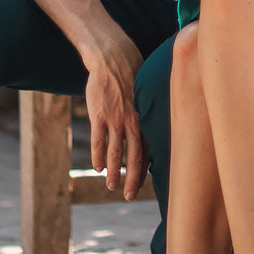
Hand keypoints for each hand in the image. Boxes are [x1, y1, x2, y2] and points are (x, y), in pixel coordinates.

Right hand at [82, 33, 145, 198]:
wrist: (113, 57)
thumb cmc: (133, 75)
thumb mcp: (148, 94)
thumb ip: (149, 114)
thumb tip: (155, 130)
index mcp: (146, 118)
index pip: (148, 151)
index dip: (145, 170)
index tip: (142, 185)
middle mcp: (133, 122)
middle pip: (134, 158)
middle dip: (132, 180)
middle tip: (128, 196)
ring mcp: (115, 119)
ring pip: (115, 153)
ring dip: (114, 173)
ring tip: (111, 187)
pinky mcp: (99, 115)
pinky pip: (98, 141)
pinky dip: (98, 156)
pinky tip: (98, 168)